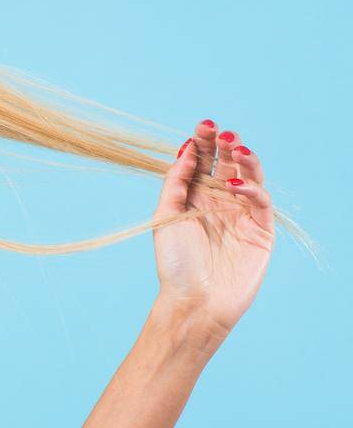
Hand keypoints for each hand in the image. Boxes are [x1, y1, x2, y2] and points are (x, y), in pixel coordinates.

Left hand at [152, 119, 275, 334]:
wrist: (193, 301)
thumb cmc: (175, 263)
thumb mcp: (165, 216)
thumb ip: (176, 183)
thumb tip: (186, 149)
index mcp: (195, 198)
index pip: (203, 163)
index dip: (204, 143)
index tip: (203, 126)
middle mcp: (220, 203)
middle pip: (227, 165)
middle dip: (225, 146)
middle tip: (221, 132)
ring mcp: (242, 215)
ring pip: (250, 178)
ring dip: (244, 161)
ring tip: (235, 147)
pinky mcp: (261, 231)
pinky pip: (261, 203)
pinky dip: (252, 189)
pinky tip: (236, 184)